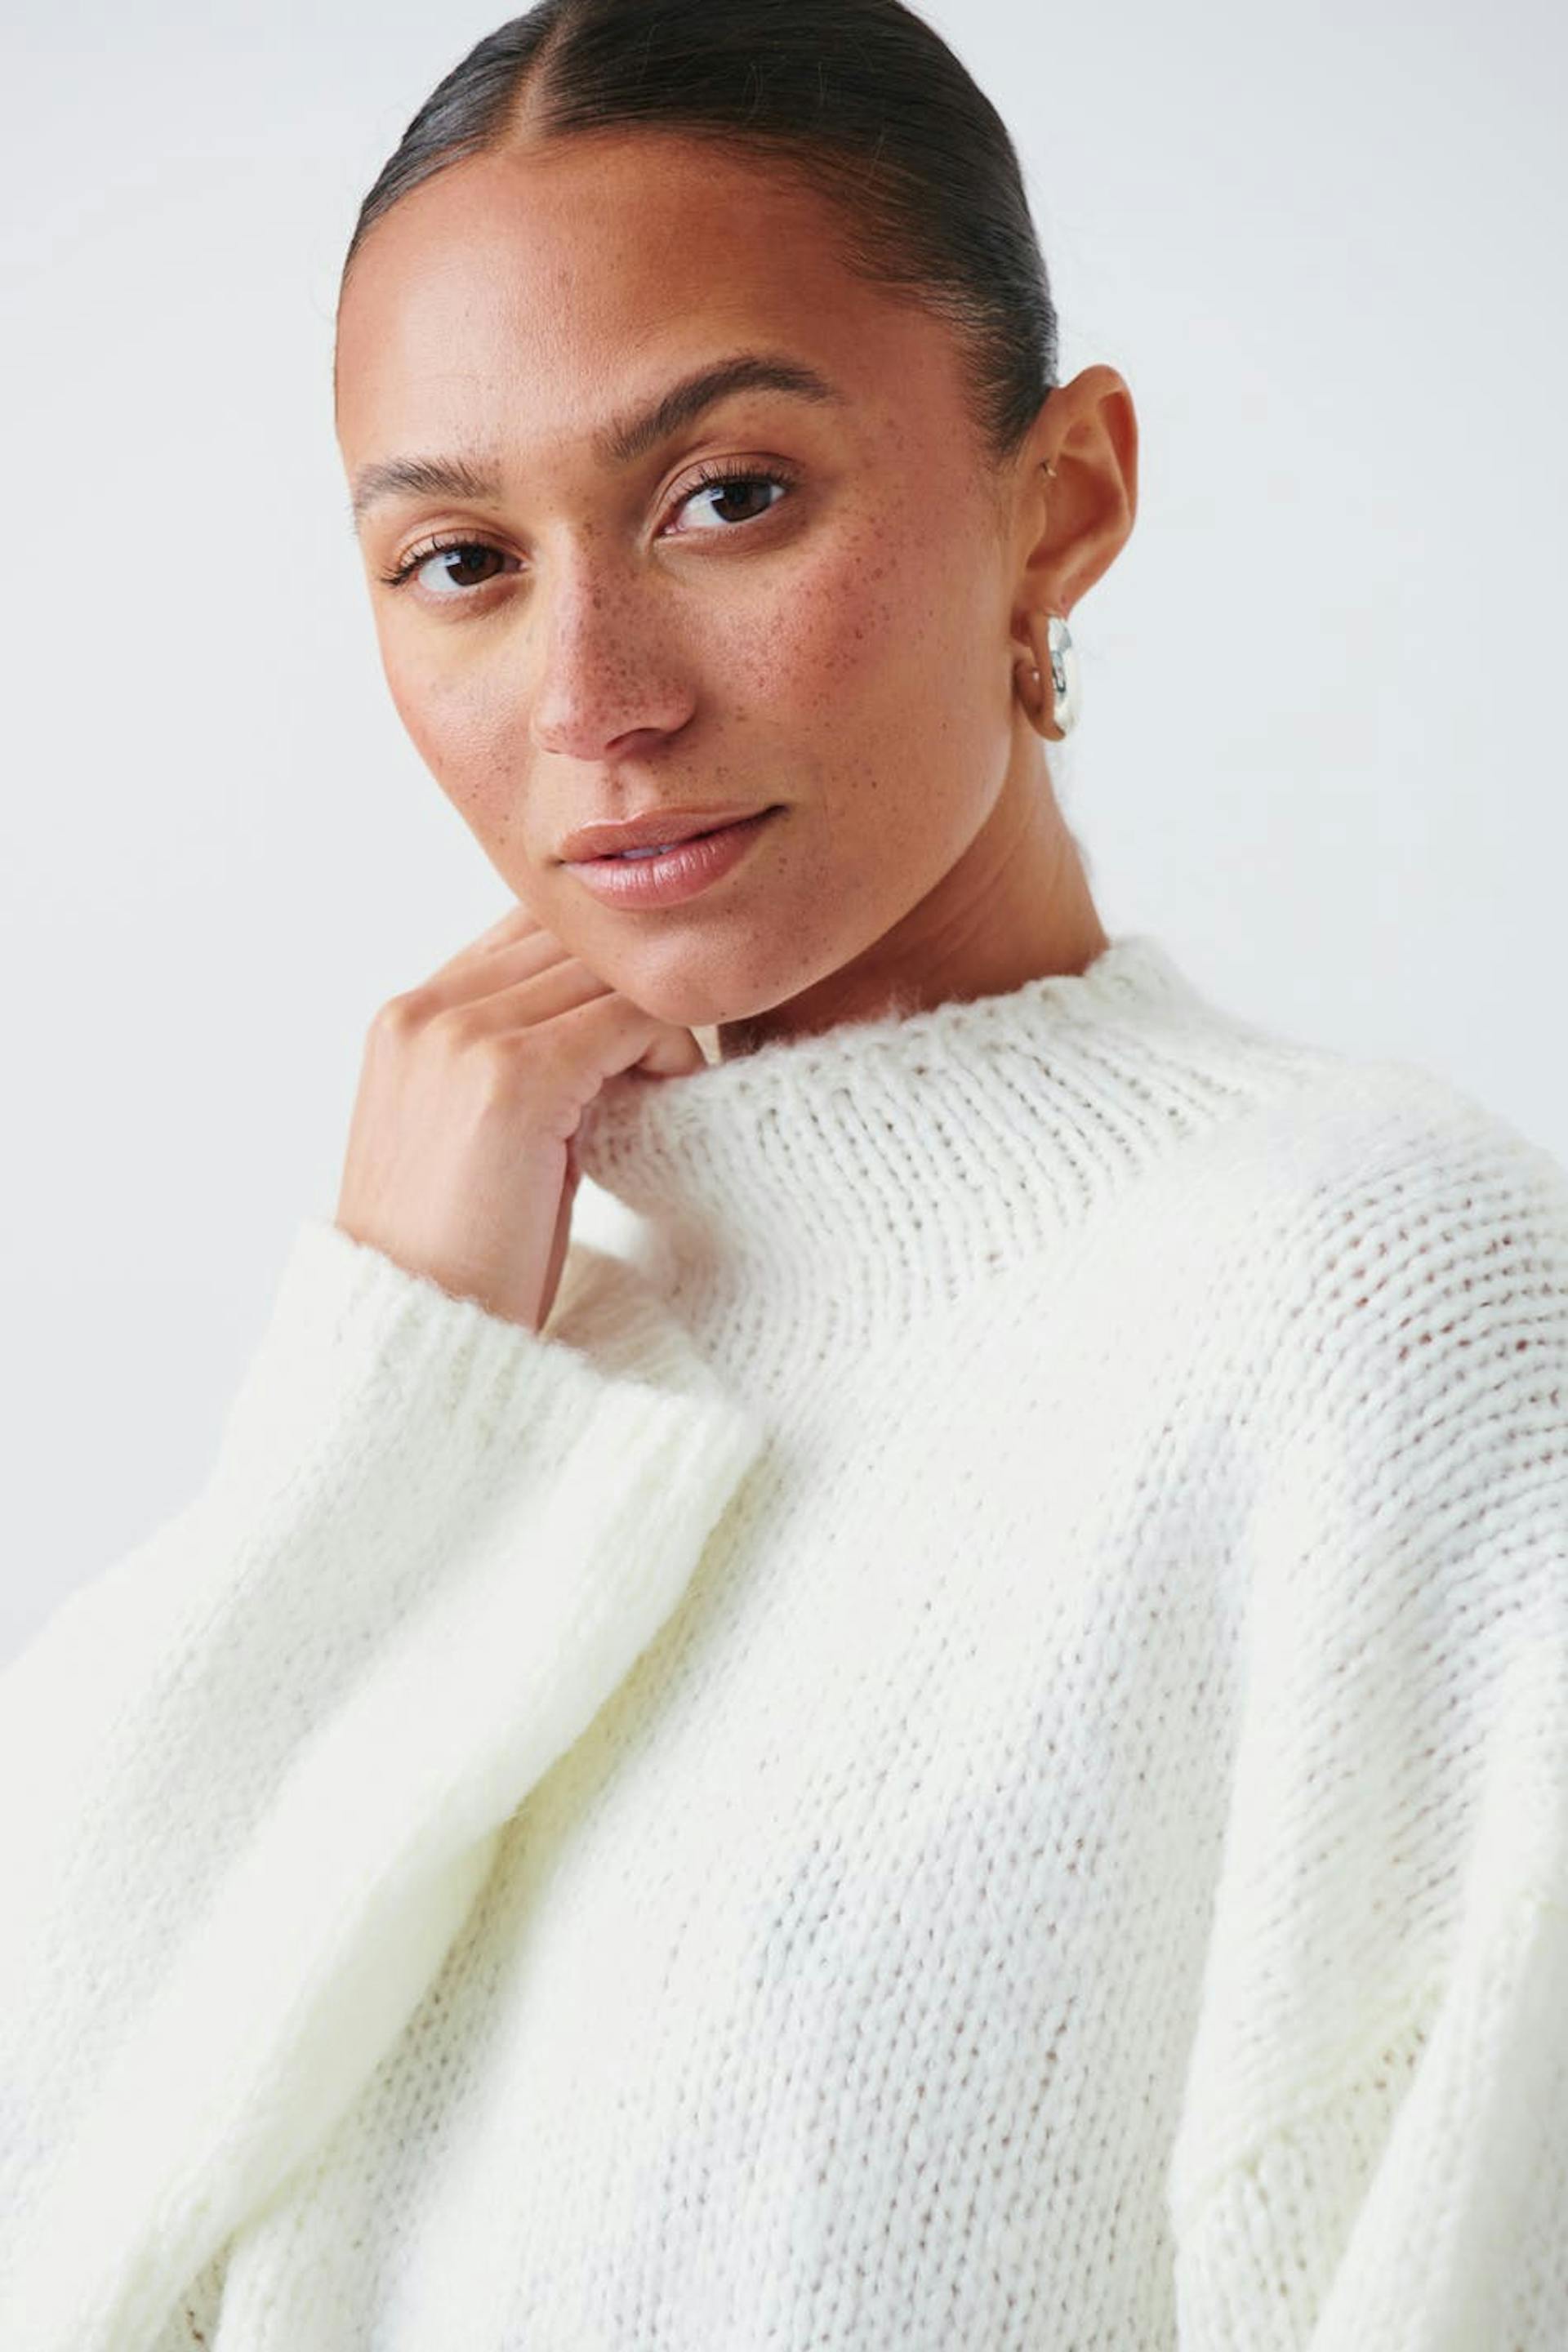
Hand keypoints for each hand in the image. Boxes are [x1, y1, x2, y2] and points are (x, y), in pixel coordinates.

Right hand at [334, 901, 705, 1330]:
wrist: (420, 1338)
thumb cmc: (464, 1258)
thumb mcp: (477, 1134)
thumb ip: (519, 1058)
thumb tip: (612, 1013)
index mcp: (406, 1018)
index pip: (529, 930)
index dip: (599, 971)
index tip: (642, 1035)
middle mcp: (425, 1011)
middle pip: (573, 939)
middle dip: (634, 991)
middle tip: (674, 1061)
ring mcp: (462, 1039)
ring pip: (608, 971)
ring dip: (657, 1020)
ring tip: (670, 1087)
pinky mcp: (513, 1078)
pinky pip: (629, 1018)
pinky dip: (668, 1049)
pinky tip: (672, 1100)